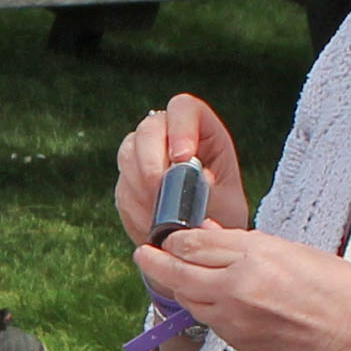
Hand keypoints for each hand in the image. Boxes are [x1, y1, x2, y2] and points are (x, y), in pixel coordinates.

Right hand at [109, 91, 247, 247]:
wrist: (204, 241)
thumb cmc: (222, 215)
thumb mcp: (227, 204)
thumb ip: (211, 190)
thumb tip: (198, 178)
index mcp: (202, 131)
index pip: (184, 109)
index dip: (180, 127)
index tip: (183, 158)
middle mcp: (169, 136)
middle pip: (149, 129)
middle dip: (152, 161)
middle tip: (159, 190)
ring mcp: (145, 155)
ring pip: (128, 154)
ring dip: (141, 186)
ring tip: (159, 215)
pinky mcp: (129, 180)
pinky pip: (123, 186)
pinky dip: (135, 206)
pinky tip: (151, 224)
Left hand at [125, 222, 350, 350]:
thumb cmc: (339, 291)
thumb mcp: (294, 252)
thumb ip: (247, 246)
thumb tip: (212, 236)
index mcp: (253, 258)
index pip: (193, 245)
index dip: (175, 239)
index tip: (168, 237)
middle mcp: (236, 290)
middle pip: (178, 273)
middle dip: (156, 262)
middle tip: (143, 254)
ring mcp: (235, 322)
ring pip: (189, 301)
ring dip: (179, 287)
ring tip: (173, 276)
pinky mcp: (241, 346)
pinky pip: (213, 323)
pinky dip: (207, 309)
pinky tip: (213, 300)